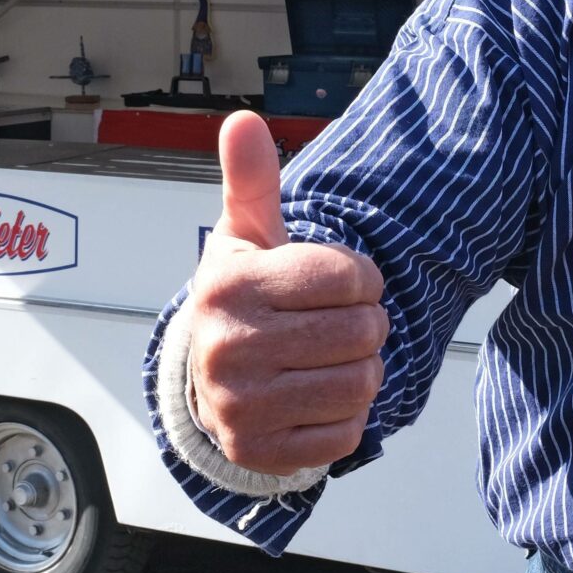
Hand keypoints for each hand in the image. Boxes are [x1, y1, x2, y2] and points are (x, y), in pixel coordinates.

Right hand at [180, 111, 387, 475]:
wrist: (206, 380)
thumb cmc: (243, 297)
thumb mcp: (245, 234)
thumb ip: (251, 178)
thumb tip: (243, 121)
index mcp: (229, 286)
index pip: (348, 275)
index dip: (359, 278)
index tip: (338, 282)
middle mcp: (228, 347)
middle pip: (363, 331)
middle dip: (365, 325)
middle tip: (334, 324)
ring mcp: (242, 406)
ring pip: (362, 383)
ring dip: (360, 370)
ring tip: (327, 359)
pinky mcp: (261, 451)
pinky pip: (347, 434)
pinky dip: (345, 416)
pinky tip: (315, 397)